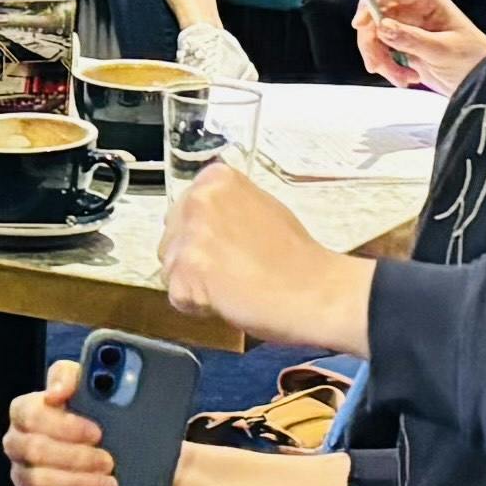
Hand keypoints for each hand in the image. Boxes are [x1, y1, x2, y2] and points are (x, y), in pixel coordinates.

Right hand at [2, 357, 124, 485]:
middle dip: (77, 457)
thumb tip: (57, 391)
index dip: (64, 425)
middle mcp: (16, 442)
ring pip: (37, 480)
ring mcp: (19, 474)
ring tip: (108, 483)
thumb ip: (71, 377)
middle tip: (108, 461)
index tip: (96, 432)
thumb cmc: (87, 416)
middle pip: (34, 450)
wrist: (96, 452)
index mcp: (25, 411)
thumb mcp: (84, 388)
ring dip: (77, 482)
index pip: (31, 414)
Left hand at [161, 158, 373, 352]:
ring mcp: (189, 237)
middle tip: (230, 271)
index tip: (228, 246)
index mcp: (216, 180)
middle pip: (172, 236)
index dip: (204, 234)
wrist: (314, 290)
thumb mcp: (261, 206)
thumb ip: (226, 207)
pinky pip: (177, 295)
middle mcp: (197, 201)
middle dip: (193, 257)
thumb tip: (203, 221)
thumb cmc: (297, 255)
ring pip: (170, 266)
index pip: (185, 208)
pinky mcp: (185, 274)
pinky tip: (228, 301)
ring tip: (232, 286)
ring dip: (194, 283)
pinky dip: (198, 305)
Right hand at [352, 0, 485, 93]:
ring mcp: (405, 26)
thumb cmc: (472, 59)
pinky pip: (381, 51)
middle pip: (375, 12)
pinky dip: (386, 66)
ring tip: (401, 78)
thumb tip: (382, 28)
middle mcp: (413, 8)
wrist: (481, 81)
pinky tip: (405, 77)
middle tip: (376, 64)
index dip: (371, 0)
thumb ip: (412, 39)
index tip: (361, 24)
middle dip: (371, 39)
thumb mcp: (442, 50)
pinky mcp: (402, 44)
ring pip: (374, 34)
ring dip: (380, 58)